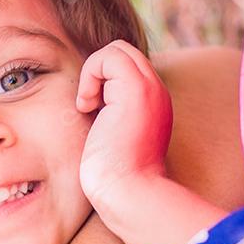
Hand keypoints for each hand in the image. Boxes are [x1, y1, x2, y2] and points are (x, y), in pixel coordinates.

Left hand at [76, 40, 172, 219]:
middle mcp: (156, 92)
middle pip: (123, 52)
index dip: (101, 78)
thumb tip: (87, 108)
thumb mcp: (109, 140)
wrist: (127, 193)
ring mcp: (150, 89)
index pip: (125, 67)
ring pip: (117, 50)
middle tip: (88, 105)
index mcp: (151, 104)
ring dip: (92, 73)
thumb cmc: (113, 178)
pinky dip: (90, 75)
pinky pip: (109, 56)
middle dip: (96, 72)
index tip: (91, 109)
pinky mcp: (136, 90)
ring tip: (89, 105)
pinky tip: (87, 106)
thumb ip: (107, 118)